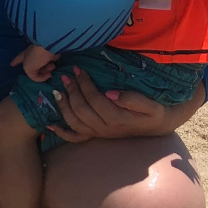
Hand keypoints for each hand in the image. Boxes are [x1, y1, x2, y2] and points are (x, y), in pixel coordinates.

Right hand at [14, 45, 58, 81]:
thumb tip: (40, 77)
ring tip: (51, 66)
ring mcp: (41, 54)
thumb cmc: (35, 57)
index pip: (18, 60)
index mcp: (24, 57)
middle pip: (34, 67)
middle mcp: (32, 55)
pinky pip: (51, 62)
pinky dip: (52, 64)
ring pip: (43, 66)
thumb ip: (33, 76)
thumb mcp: (29, 69)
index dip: (15, 62)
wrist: (49, 47)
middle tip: (46, 73)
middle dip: (39, 72)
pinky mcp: (50, 53)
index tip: (11, 64)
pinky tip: (53, 63)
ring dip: (47, 68)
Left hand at [44, 66, 199, 142]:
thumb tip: (111, 94)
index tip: (78, 69)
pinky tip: (49, 124)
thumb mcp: (153, 106)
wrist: (158, 126)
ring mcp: (99, 133)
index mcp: (118, 119)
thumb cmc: (156, 112)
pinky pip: (75, 138)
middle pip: (82, 109)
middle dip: (72, 91)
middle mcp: (105, 128)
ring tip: (57, 90)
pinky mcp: (96, 136)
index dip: (84, 84)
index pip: (95, 99)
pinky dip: (61, 132)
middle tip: (66, 75)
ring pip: (75, 122)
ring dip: (63, 106)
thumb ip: (135, 100)